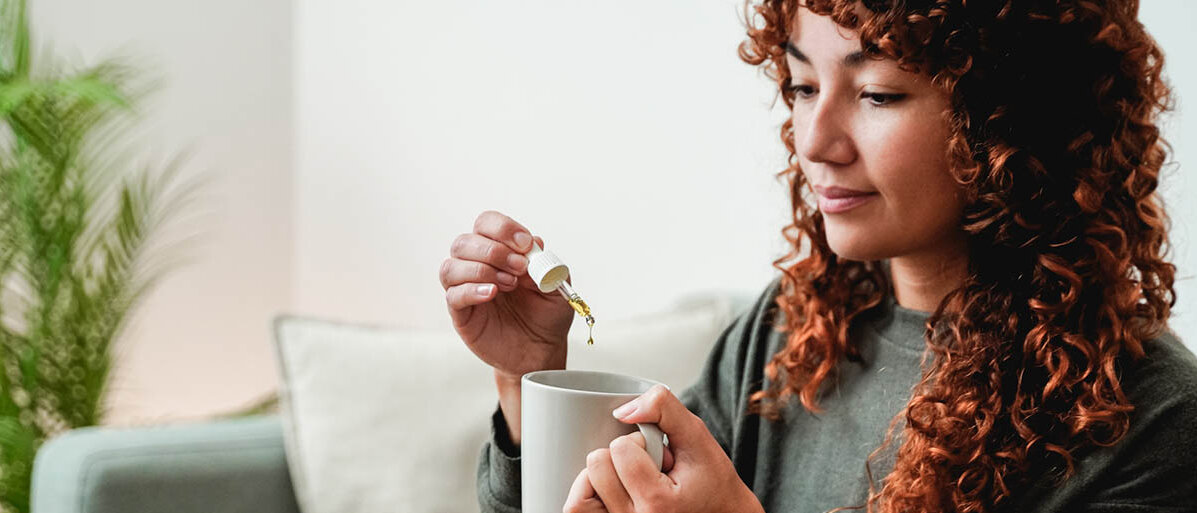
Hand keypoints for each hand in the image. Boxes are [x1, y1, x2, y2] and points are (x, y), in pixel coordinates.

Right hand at [440, 210, 573, 380]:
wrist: (542, 350)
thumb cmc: (546, 314)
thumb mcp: (556, 285)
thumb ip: (546, 263)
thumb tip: (534, 242)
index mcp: (500, 252)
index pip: (486, 224)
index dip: (502, 228)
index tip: (525, 244)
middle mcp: (478, 266)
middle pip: (464, 242)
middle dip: (494, 251)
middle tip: (519, 267)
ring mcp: (466, 289)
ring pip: (451, 266)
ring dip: (482, 270)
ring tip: (510, 284)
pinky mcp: (461, 313)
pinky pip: (453, 295)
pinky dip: (471, 290)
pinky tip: (492, 294)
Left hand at [563, 385, 763, 512]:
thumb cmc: (710, 482)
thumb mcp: (698, 438)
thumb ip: (664, 410)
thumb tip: (623, 410)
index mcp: (658, 504)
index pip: (620, 450)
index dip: (639, 442)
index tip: (661, 456)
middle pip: (596, 468)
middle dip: (619, 458)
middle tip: (646, 468)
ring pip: (579, 497)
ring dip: (598, 477)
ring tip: (625, 480)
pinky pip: (579, 511)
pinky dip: (588, 494)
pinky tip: (612, 490)